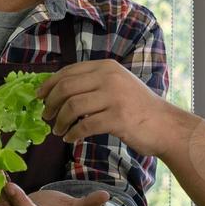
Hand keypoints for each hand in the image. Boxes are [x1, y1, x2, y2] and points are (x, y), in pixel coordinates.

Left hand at [36, 60, 176, 157]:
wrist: (165, 124)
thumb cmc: (138, 107)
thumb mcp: (117, 84)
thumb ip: (93, 83)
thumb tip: (59, 90)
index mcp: (106, 67)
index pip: (68, 72)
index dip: (49, 85)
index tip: (39, 97)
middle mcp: (109, 78)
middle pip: (66, 88)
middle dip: (50, 104)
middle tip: (46, 116)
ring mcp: (114, 97)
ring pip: (72, 107)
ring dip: (60, 121)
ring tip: (58, 131)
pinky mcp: (117, 118)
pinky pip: (85, 126)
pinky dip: (73, 134)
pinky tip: (71, 138)